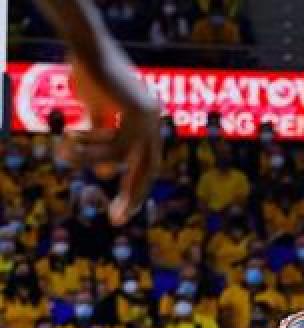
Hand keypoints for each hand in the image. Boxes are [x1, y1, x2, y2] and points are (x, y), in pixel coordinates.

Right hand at [60, 56, 160, 225]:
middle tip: (116, 220)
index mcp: (148, 125)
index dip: (134, 189)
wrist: (89, 47)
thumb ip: (103, 139)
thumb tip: (104, 174)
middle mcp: (154, 123)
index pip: (146, 166)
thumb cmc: (91, 75)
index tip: (119, 211)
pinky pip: (113, 144)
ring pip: (122, 157)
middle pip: (148, 170)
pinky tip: (70, 140)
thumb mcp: (98, 113)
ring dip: (89, 160)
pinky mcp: (138, 111)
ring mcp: (150, 117)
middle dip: (133, 196)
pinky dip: (90, 148)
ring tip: (65, 153)